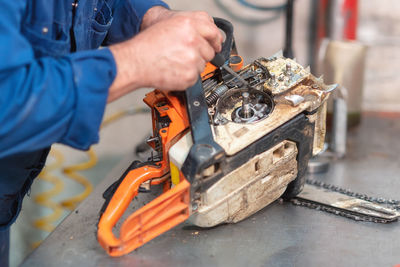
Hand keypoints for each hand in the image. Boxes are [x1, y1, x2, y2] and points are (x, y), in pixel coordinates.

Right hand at [108, 11, 222, 100]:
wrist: (135, 62)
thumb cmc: (148, 44)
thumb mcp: (170, 24)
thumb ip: (193, 26)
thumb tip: (209, 35)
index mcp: (189, 24)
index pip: (214, 32)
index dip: (215, 40)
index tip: (216, 44)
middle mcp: (193, 40)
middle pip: (210, 51)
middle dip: (200, 54)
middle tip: (184, 55)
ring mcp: (192, 59)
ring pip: (202, 65)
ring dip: (192, 66)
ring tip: (174, 62)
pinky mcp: (190, 75)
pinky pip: (195, 77)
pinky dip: (186, 76)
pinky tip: (174, 70)